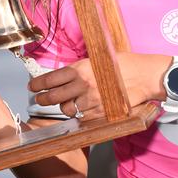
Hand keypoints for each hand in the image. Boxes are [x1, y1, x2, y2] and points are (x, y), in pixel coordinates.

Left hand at [29, 52, 167, 120]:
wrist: (145, 76)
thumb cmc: (125, 64)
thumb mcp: (99, 59)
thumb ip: (82, 68)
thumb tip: (67, 75)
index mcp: (81, 68)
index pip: (51, 78)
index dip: (38, 84)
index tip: (33, 86)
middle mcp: (83, 84)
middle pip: (53, 97)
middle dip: (42, 99)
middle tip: (39, 99)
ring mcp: (91, 100)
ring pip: (67, 109)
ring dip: (63, 108)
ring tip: (64, 105)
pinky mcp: (100, 112)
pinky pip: (82, 118)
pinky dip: (79, 115)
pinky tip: (82, 110)